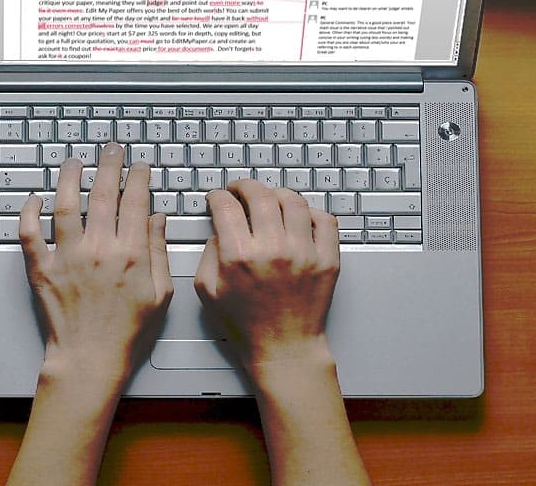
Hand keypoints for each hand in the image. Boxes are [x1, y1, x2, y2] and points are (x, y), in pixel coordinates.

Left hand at [19, 143, 172, 388]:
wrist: (90, 360)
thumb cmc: (127, 333)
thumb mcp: (160, 294)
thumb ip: (159, 252)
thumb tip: (157, 220)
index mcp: (130, 254)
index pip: (135, 201)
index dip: (138, 177)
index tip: (140, 167)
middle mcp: (98, 249)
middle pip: (102, 193)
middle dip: (109, 164)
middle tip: (111, 149)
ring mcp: (67, 257)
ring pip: (65, 203)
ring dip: (69, 177)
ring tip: (73, 162)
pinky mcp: (42, 269)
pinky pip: (30, 233)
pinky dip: (29, 212)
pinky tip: (35, 198)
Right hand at [194, 180, 340, 373]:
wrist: (283, 349)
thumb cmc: (246, 325)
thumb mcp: (208, 291)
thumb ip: (208, 254)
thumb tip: (219, 227)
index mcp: (239, 257)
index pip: (226, 206)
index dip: (218, 196)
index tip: (218, 197)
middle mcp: (273, 250)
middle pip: (260, 195)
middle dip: (244, 186)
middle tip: (240, 190)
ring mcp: (304, 253)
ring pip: (292, 201)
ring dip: (276, 194)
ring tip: (269, 199)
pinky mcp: (327, 260)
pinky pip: (324, 220)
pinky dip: (310, 212)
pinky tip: (298, 218)